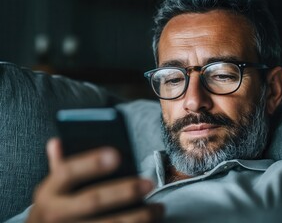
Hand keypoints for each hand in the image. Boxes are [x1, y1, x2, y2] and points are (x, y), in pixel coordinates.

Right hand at [27, 138, 162, 222]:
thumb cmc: (54, 209)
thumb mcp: (53, 188)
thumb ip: (59, 166)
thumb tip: (57, 141)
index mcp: (48, 192)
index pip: (68, 172)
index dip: (92, 163)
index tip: (116, 154)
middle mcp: (56, 213)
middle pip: (93, 200)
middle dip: (124, 191)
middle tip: (150, 183)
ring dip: (138, 217)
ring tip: (159, 207)